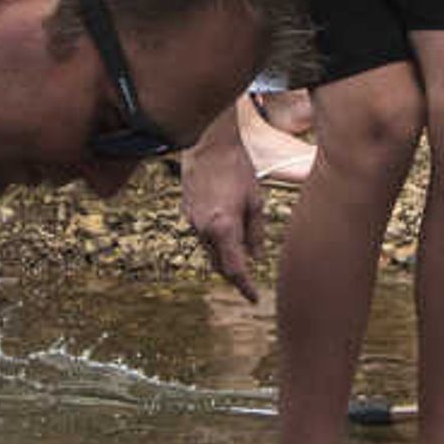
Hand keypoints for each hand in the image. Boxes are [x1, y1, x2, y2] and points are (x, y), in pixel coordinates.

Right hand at [180, 107, 267, 301]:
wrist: (207, 145)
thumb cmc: (237, 169)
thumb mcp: (255, 202)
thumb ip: (255, 233)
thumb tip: (256, 258)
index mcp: (223, 227)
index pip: (234, 268)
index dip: (245, 286)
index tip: (254, 298)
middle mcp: (203, 229)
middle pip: (219, 264)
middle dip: (234, 274)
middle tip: (250, 280)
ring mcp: (192, 222)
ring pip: (210, 250)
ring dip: (225, 255)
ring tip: (242, 248)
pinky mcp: (186, 213)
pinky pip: (202, 235)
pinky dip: (215, 239)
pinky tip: (227, 227)